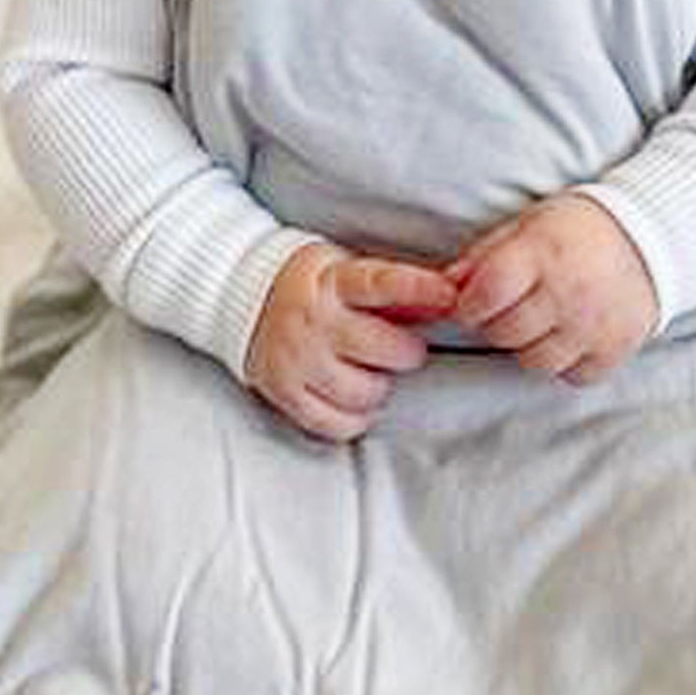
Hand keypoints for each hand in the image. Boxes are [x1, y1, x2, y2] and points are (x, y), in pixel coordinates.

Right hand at [245, 241, 458, 443]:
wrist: (246, 299)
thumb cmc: (314, 286)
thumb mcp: (349, 270)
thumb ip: (395, 289)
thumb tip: (449, 297)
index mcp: (333, 282)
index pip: (380, 284)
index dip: (418, 289)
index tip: (449, 295)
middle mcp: (314, 321)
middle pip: (384, 348)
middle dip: (405, 351)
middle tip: (400, 347)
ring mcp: (297, 359)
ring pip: (365, 392)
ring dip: (378, 384)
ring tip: (369, 369)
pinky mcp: (286, 393)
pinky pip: (338, 424)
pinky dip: (356, 416)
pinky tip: (352, 395)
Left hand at [443, 194, 658, 384]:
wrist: (649, 237)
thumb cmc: (577, 228)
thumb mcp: (529, 224)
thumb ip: (485, 255)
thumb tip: (445, 284)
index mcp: (542, 255)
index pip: (485, 295)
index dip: (469, 304)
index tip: (472, 301)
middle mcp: (567, 294)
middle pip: (504, 333)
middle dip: (495, 324)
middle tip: (508, 308)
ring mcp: (592, 327)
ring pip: (533, 361)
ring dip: (528, 345)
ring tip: (540, 320)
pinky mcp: (613, 351)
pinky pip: (571, 375)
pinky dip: (564, 360)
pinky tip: (568, 334)